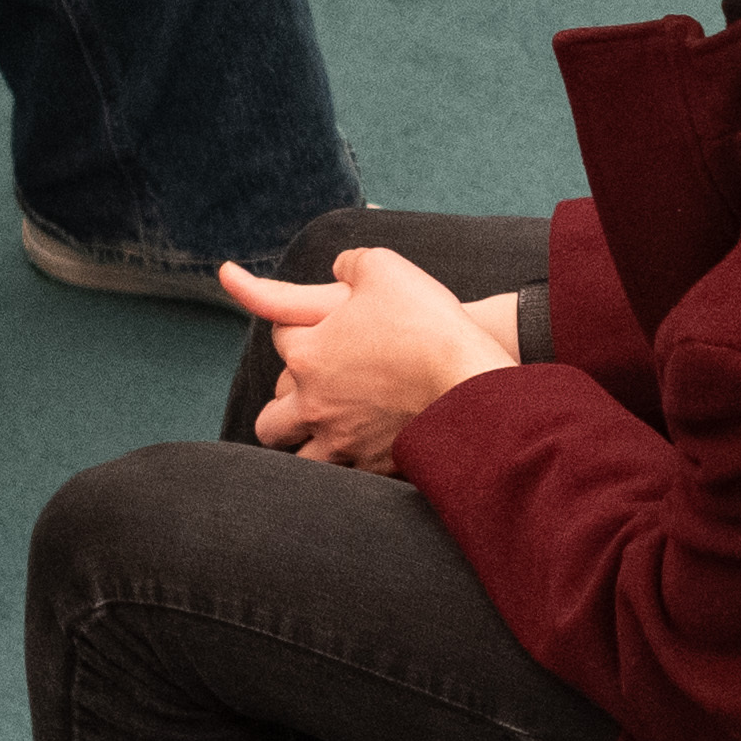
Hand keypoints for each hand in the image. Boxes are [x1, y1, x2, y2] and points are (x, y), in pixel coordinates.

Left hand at [219, 242, 517, 461]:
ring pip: (299, 457)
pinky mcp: (371, 468)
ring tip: (324, 436)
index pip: (279, 337)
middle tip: (303, 397)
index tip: (317, 325)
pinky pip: (343, 477)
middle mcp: (314, 404)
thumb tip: (342, 267)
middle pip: (270, 418)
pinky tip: (361, 454)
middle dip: (281, 407)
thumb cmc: (429, 324)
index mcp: (308, 355)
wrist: (470, 384)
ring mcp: (341, 442)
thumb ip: (353, 264)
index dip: (295, 325)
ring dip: (306, 445)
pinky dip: (348, 465)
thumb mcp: (386, 269)